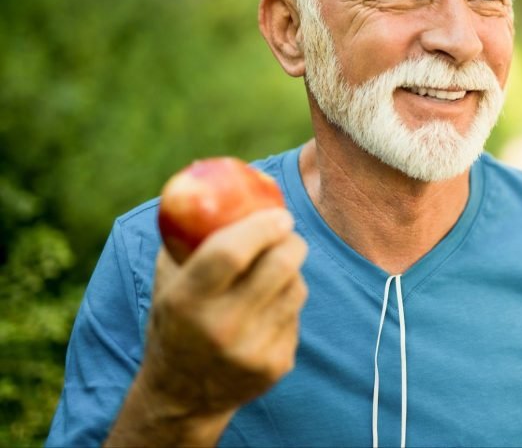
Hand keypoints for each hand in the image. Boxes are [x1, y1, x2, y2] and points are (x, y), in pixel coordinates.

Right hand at [106, 210, 307, 446]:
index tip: (278, 214)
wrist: (181, 396)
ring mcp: (252, 350)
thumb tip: (211, 184)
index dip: (262, 226)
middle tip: (287, 233)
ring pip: (295, 288)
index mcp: (187, 301)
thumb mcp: (167, 282)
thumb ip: (186, 238)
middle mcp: (221, 328)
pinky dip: (287, 303)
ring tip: (271, 272)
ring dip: (290, 271)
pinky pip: (296, 315)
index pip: (231, 252)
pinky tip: (267, 309)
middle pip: (279, 266)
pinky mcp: (276, 365)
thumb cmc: (175, 321)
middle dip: (291, 241)